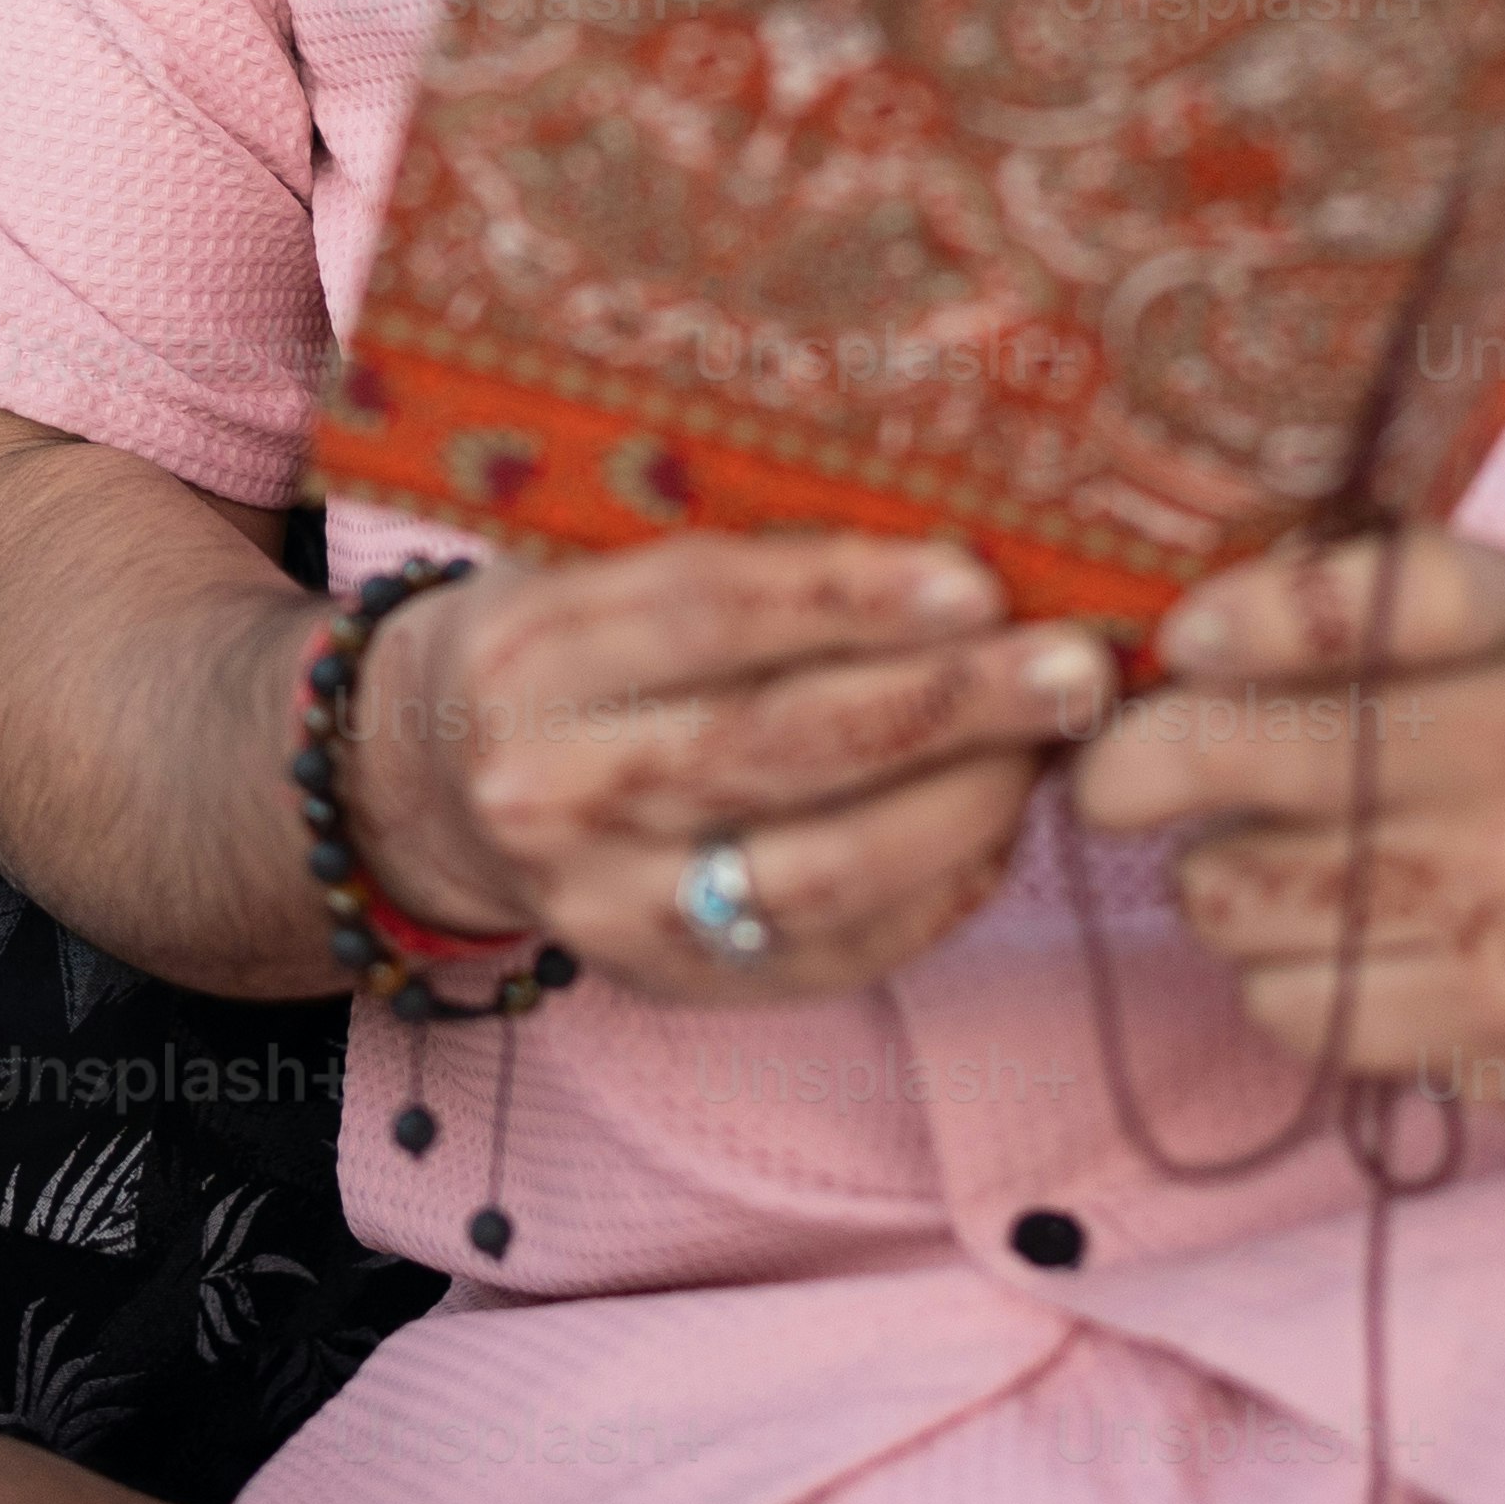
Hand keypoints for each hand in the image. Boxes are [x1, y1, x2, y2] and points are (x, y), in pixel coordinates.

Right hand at [345, 534, 1120, 1008]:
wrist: (432, 785)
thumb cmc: (565, 638)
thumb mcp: (596, 560)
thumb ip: (738, 542)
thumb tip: (957, 517)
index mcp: (534, 654)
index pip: (705, 615)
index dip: (847, 595)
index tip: (978, 577)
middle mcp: (554, 791)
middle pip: (777, 749)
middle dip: (948, 706)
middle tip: (1072, 667)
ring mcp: (607, 907)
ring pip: (820, 871)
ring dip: (966, 804)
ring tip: (1056, 741)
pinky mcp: (668, 986)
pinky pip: (836, 952)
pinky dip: (940, 885)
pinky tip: (998, 818)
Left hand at [1061, 528, 1504, 1096]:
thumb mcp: (1483, 622)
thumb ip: (1334, 604)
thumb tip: (1161, 654)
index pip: (1372, 599)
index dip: (1256, 616)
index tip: (1182, 642)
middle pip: (1238, 760)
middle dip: (1140, 771)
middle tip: (1124, 782)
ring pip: (1234, 898)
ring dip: (1218, 886)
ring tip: (1283, 868)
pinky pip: (1286, 1008)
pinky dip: (1280, 981)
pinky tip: (1347, 952)